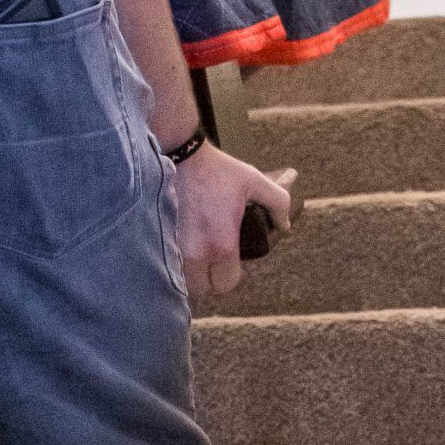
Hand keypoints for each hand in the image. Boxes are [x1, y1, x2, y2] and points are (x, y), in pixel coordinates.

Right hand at [170, 143, 295, 302]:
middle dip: (208, 280)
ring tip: (196, 256)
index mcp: (221, 244)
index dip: (230, 276)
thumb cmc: (218, 170)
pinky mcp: (158, 238)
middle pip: (202, 288)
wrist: (180, 155)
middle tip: (212, 263)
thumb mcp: (254, 181)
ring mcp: (174, 247)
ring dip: (190, 274)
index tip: (230, 263)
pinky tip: (180, 247)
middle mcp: (196, 252)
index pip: (227, 283)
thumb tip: (285, 225)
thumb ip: (278, 203)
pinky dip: (174, 262)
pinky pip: (167, 263)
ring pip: (182, 280)